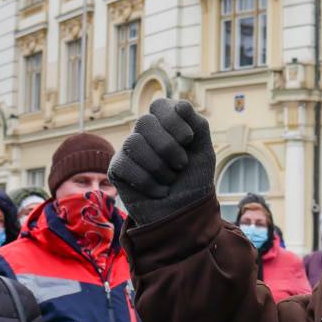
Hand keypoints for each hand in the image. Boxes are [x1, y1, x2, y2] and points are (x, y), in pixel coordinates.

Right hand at [109, 99, 214, 224]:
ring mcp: (129, 151)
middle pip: (144, 122)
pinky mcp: (117, 169)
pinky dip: (148, 182)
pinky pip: (125, 164)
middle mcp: (144, 134)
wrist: (185, 216)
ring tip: (170, 179)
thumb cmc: (193, 182)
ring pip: (133, 142)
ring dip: (159, 166)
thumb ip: (197, 124)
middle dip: (168, 147)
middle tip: (181, 165)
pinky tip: (159, 191)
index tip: (189, 140)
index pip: (159, 105)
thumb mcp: (204, 151)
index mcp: (165, 125)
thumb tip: (180, 106)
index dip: (174, 121)